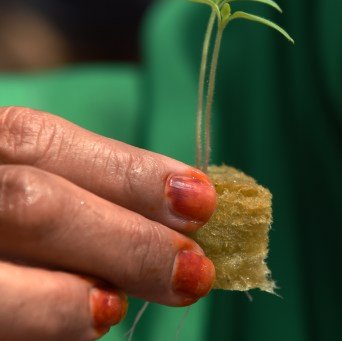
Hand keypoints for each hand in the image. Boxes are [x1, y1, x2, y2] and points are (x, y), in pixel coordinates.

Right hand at [0, 107, 216, 339]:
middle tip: (193, 270)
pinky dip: (39, 325)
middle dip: (121, 237)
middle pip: (26, 204)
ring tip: (115, 307)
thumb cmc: (8, 228)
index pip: (37, 141)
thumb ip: (82, 199)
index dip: (126, 171)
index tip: (201, 200)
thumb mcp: (29, 191)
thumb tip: (182, 218)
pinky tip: (83, 326)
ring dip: (66, 299)